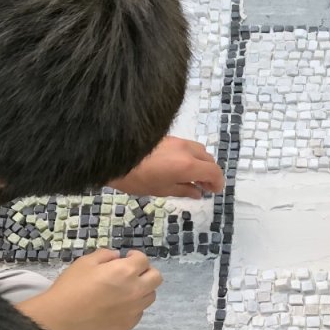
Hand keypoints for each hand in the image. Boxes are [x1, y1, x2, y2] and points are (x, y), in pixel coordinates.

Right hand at [22, 249, 161, 329]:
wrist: (59, 319)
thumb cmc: (70, 287)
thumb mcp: (85, 262)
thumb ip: (105, 255)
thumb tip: (117, 257)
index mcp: (126, 271)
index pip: (143, 260)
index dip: (135, 257)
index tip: (127, 258)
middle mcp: (136, 290)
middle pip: (156, 278)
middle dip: (146, 272)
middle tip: (131, 273)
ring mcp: (133, 311)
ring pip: (150, 297)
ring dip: (142, 290)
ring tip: (125, 290)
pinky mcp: (127, 326)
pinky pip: (138, 313)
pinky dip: (133, 307)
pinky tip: (117, 307)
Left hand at [108, 136, 223, 197]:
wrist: (112, 156)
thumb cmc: (137, 179)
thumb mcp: (162, 190)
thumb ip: (184, 190)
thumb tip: (198, 193)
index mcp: (187, 165)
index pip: (214, 172)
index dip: (217, 183)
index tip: (214, 192)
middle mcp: (186, 149)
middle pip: (208, 159)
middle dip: (209, 173)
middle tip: (203, 186)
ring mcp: (177, 140)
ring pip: (198, 150)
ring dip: (200, 163)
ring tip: (190, 176)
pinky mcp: (168, 137)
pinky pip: (187, 146)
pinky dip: (190, 156)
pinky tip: (179, 166)